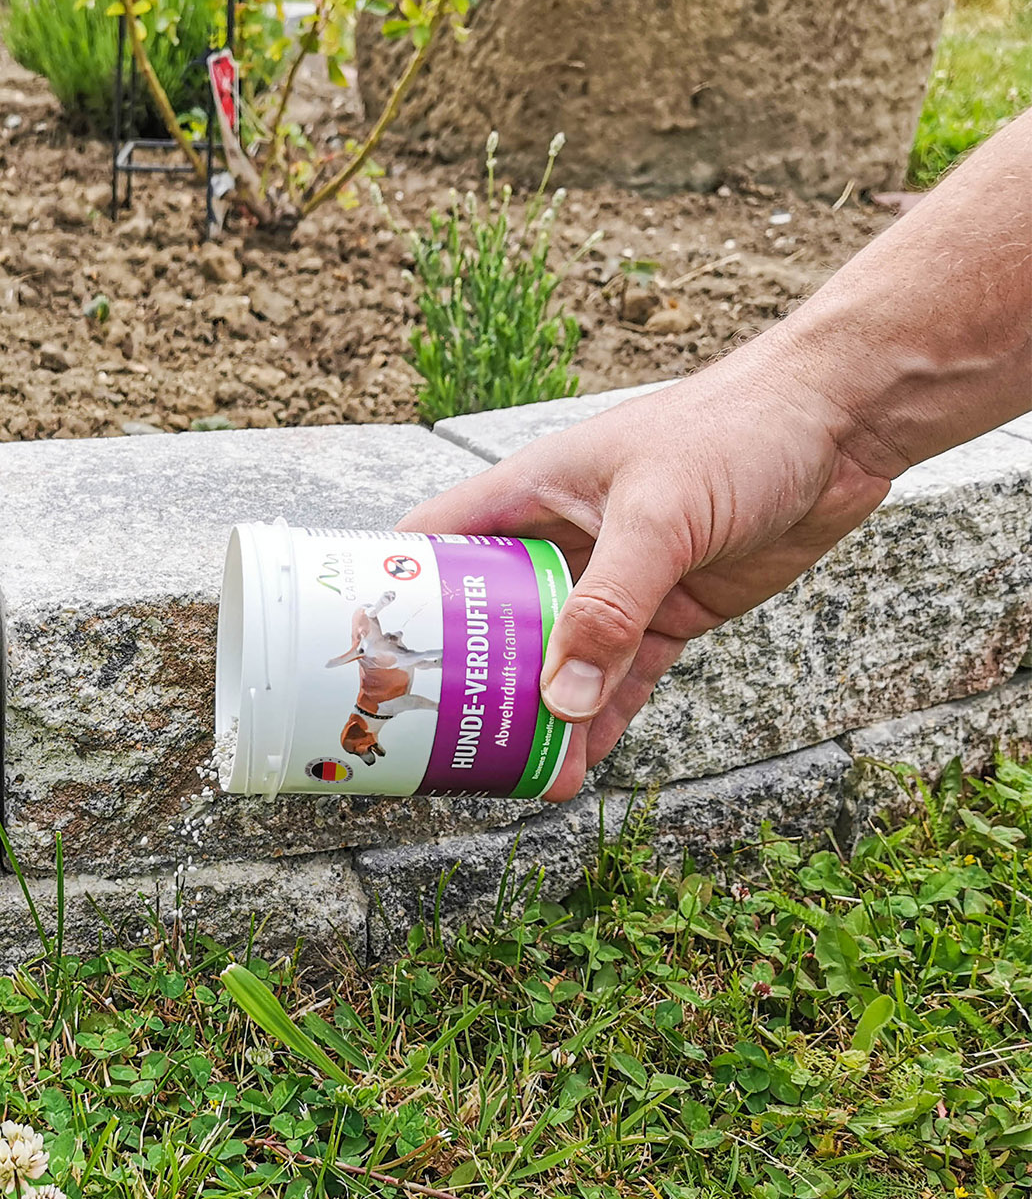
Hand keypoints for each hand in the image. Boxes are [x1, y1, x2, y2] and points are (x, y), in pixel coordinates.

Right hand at [397, 355, 893, 798]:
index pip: (431, 547)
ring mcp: (609, 583)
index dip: (391, 595)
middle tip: (434, 738)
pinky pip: (617, 679)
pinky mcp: (662, 614)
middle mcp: (555, 542)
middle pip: (486, 620)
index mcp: (527, 495)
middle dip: (463, 678)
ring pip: (552, 660)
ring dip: (533, 714)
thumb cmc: (735, 430)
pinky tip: (577, 765)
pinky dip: (598, 721)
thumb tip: (559, 701)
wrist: (839, 426)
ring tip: (507, 772)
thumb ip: (608, 608)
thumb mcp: (658, 516)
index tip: (358, 654)